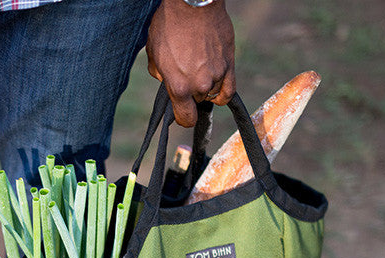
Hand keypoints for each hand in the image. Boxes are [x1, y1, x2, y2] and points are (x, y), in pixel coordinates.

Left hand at [146, 0, 235, 126]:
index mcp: (178, 87)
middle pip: (198, 103)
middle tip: (185, 74)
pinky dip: (223, 92)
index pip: (186, 118)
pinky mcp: (230, 64)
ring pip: (212, 93)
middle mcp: (199, 86)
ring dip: (205, 86)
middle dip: (191, 93)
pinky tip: (217, 87)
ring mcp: (217, 75)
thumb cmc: (169, 25)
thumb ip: (160, 75)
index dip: (183, 117)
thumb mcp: (154, 53)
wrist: (192, 4)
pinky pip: (229, 90)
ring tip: (198, 67)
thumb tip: (167, 83)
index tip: (182, 113)